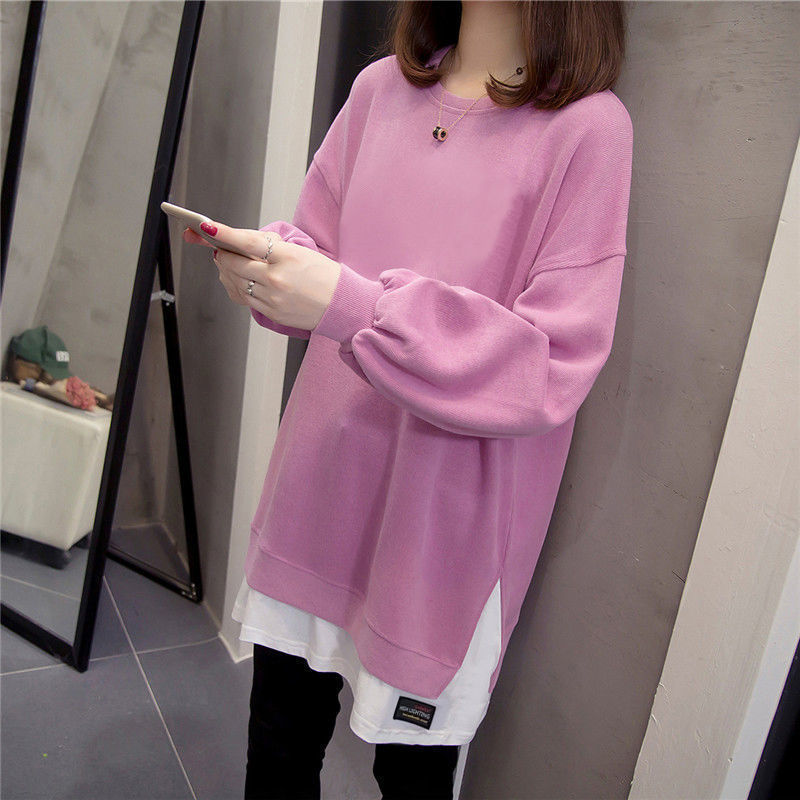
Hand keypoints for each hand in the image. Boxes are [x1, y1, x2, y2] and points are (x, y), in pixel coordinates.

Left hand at [182, 221, 340, 330]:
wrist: (341, 304)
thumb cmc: (324, 275)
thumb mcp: (300, 252)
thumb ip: (271, 247)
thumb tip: (242, 243)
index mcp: (287, 257)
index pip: (248, 242)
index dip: (224, 234)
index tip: (207, 226)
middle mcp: (277, 279)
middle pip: (235, 264)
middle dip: (222, 254)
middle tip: (217, 246)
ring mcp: (273, 298)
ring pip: (235, 282)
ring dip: (225, 270)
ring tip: (225, 262)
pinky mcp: (272, 313)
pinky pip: (243, 298)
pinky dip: (233, 286)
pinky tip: (233, 280)